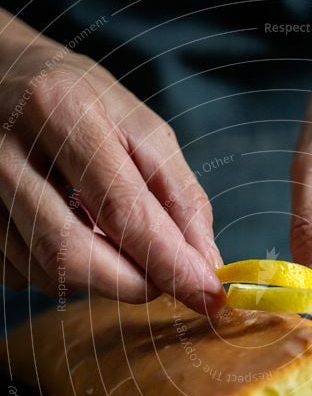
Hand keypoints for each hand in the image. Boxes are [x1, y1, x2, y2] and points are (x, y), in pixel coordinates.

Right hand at [0, 42, 223, 313]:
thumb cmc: (79, 100)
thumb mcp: (139, 127)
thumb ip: (178, 195)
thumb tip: (206, 264)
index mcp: (61, 112)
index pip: (121, 209)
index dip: (169, 262)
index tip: (208, 295)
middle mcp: (6, 152)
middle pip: (72, 254)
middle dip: (132, 282)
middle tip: (162, 278)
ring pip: (47, 273)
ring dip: (96, 274)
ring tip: (105, 231)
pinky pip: (20, 274)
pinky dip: (57, 269)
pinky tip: (63, 228)